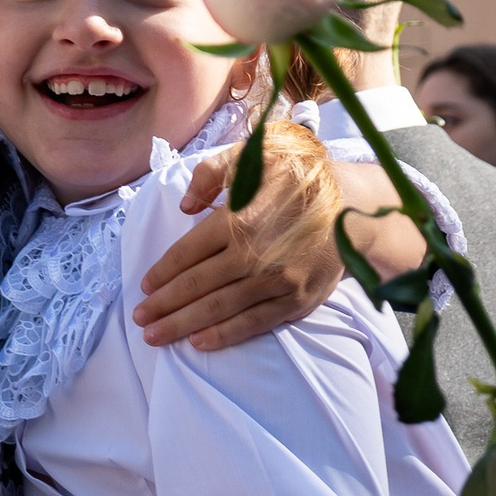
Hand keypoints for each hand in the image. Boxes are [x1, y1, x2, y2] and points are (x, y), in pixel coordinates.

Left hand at [134, 130, 341, 349]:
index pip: (188, 252)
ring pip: (220, 308)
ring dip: (183, 325)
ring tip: (155, 336)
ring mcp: (277, 280)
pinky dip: (224, 335)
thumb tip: (185, 205)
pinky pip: (254, 322)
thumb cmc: (299, 176)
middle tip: (139, 319)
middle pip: (197, 285)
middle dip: (163, 305)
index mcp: (239, 218)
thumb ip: (213, 172)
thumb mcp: (256, 153)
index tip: (144, 286)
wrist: (356, 203)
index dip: (162, 272)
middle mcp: (254, 253)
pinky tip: (199, 342)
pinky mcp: (298, 300)